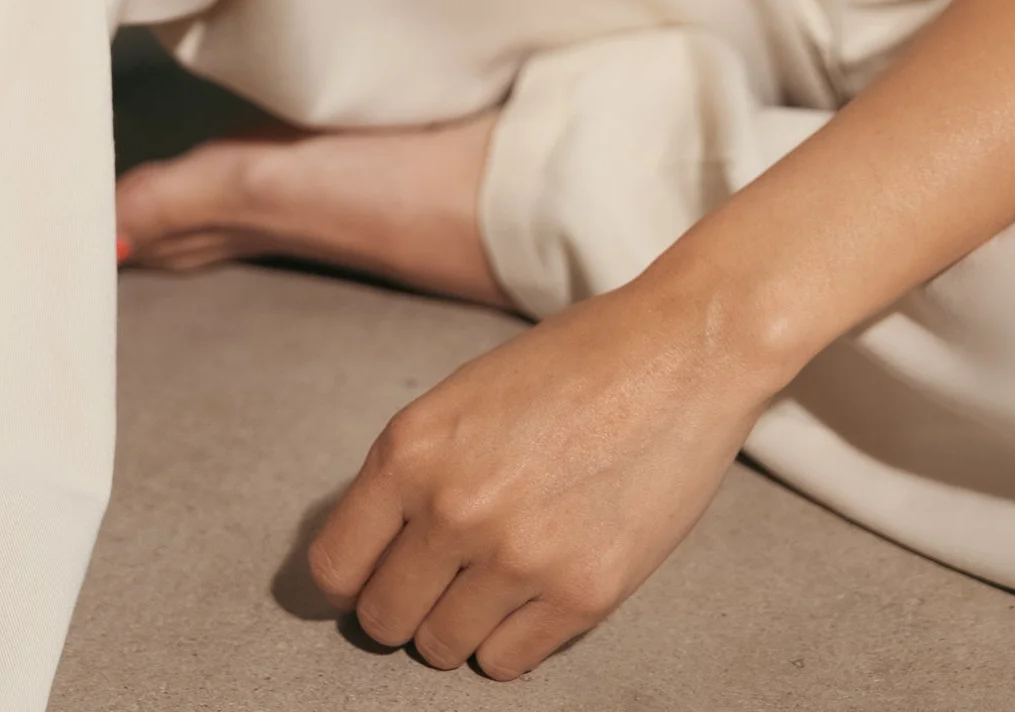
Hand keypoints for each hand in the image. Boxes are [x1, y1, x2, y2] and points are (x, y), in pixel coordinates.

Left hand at [307, 280, 765, 678]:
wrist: (681, 353)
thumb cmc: (577, 362)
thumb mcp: (467, 395)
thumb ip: (418, 469)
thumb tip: (379, 548)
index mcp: (412, 448)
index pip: (333, 567)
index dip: (355, 575)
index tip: (378, 571)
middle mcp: (452, 508)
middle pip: (384, 618)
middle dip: (406, 603)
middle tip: (444, 576)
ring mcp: (517, 557)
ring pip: (442, 648)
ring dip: (461, 622)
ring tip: (498, 575)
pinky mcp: (581, 595)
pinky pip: (507, 661)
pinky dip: (512, 637)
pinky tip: (537, 586)